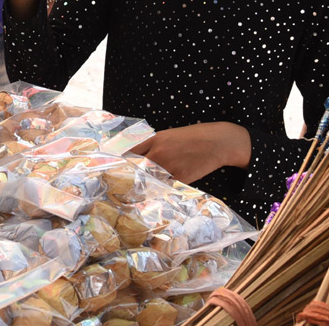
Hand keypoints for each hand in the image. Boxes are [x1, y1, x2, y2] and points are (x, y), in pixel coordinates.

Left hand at [129, 122, 251, 184]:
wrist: (217, 142)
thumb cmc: (194, 137)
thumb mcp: (171, 136)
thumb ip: (155, 146)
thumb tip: (141, 159)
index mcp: (156, 138)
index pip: (130, 149)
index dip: (120, 158)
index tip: (111, 165)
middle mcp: (158, 152)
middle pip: (136, 167)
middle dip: (129, 175)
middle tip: (120, 184)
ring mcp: (168, 165)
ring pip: (149, 179)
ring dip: (145, 185)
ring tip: (137, 192)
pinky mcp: (179, 178)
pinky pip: (165, 186)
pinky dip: (162, 190)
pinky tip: (161, 192)